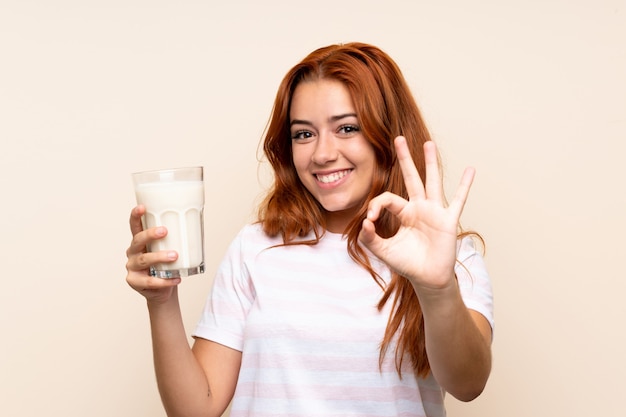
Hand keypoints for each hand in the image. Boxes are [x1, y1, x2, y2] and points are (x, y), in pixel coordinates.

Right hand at [125, 205, 180, 303]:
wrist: (163, 291)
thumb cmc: (167, 266)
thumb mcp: (170, 250)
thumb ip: (176, 238)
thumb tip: (199, 221)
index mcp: (140, 242)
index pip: (135, 226)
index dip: (135, 216)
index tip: (142, 207)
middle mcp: (132, 252)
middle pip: (137, 240)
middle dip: (150, 235)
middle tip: (165, 231)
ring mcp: (132, 267)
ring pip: (143, 260)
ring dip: (159, 257)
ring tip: (174, 256)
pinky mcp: (134, 282)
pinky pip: (150, 281)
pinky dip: (164, 280)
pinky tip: (176, 278)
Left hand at [358, 136, 474, 289]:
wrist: (427, 279)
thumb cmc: (407, 263)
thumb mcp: (383, 250)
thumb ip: (370, 238)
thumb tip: (364, 223)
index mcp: (403, 213)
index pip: (387, 198)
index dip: (376, 205)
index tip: (369, 220)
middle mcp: (419, 208)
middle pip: (411, 177)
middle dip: (405, 158)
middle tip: (398, 138)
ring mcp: (435, 211)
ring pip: (432, 182)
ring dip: (430, 163)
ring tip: (429, 143)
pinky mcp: (448, 220)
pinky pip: (458, 200)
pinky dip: (465, 186)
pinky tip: (470, 170)